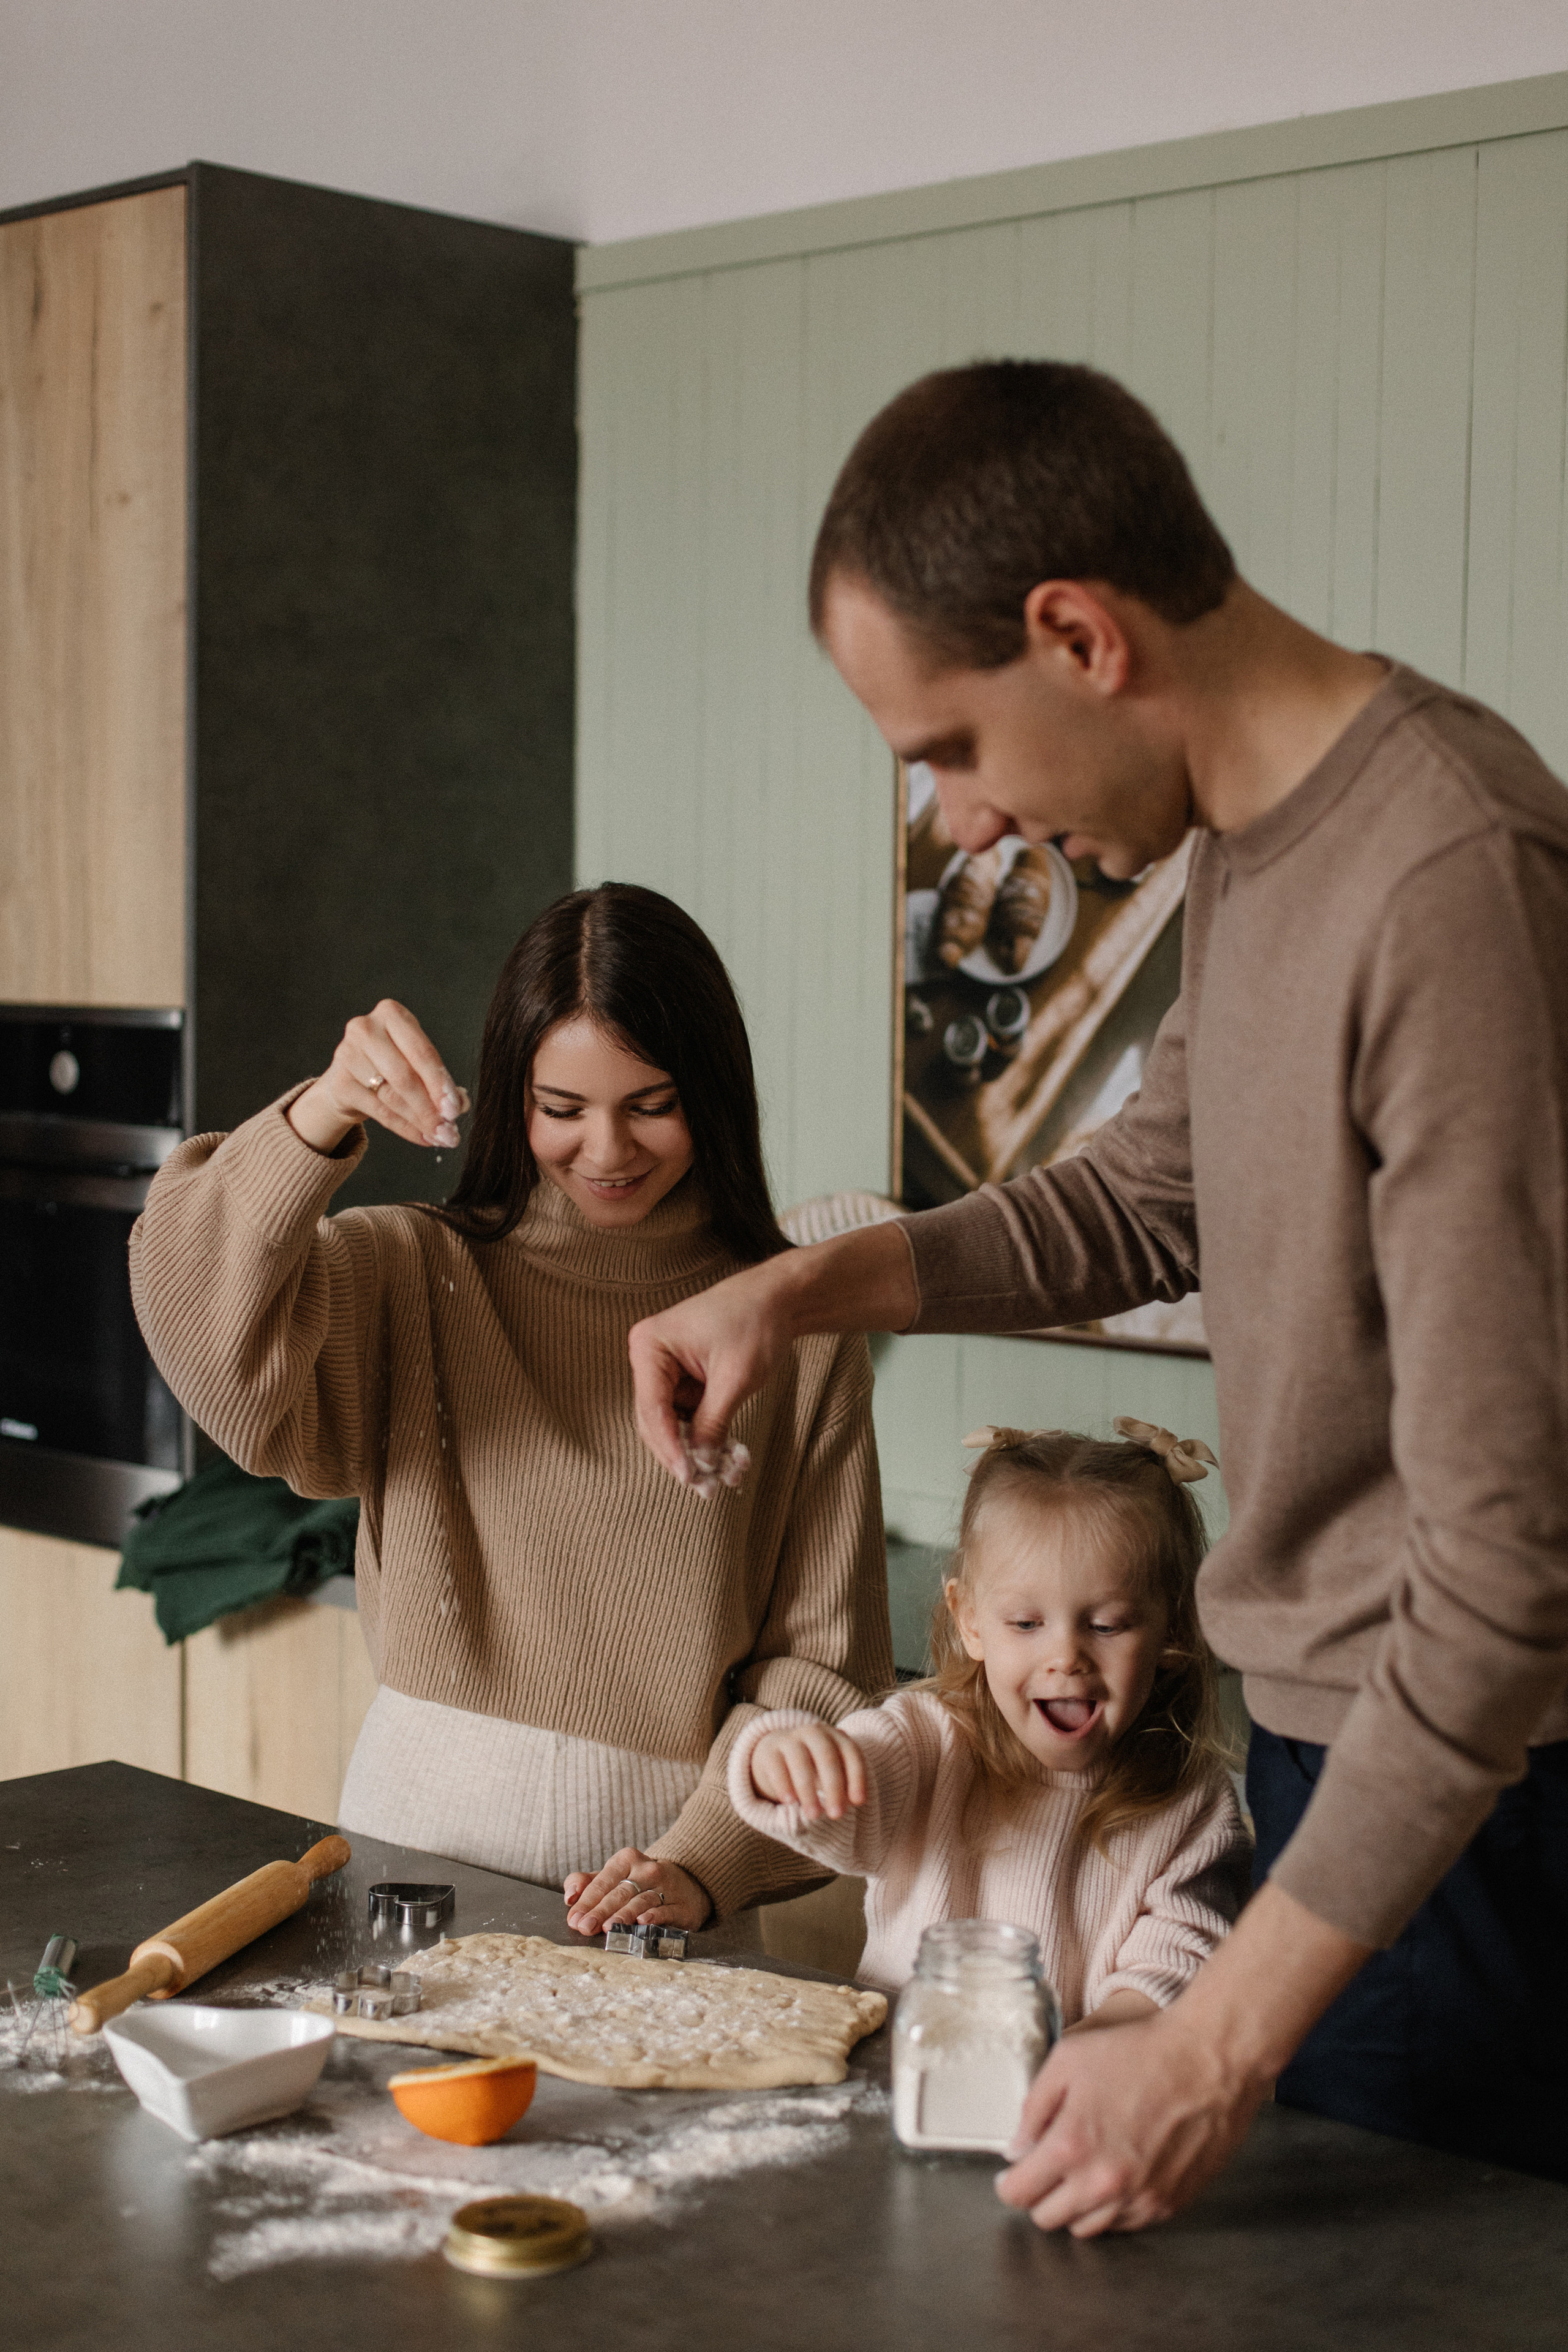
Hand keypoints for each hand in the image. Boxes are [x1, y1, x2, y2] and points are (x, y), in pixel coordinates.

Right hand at [285, 999, 469, 1155]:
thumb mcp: (417, 1062)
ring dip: (420, 1121)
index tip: (455, 1109)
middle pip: (405, 1076)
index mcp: (391, 1014)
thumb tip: (460, 1104)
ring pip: (392, 1096)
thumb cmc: (391, 1063)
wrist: (350, 1077)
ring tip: (440, 1136)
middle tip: (449, 1130)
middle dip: (430, 1107)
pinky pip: (379, 1111)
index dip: (440, 1084)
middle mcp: (365, 1028)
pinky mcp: (339, 1082)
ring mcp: (347, 1054)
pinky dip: (404, 1128)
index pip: (422, 1053)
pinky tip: (422, 1137)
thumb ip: (440, 1081)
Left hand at [563, 1848, 711, 1935]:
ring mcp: (667, 1887)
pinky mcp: (681, 1906)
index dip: (587, 1901)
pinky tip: (643, 1922)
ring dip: (624, 1914)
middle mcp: (647, 1870)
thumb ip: (585, 1883)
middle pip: (619, 1892)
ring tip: (609, 1927)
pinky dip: (654, 1916)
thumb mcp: (611, 1877)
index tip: (574, 1919)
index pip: (603, 1881)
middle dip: (600, 1911)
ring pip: (641, 1901)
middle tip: (585, 1927)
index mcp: (626, 1860)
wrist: (687, 1883)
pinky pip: (666, 1910)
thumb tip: (569, 1896)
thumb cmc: (639, 1882)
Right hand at [629, 1222, 916, 1483]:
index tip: (688, 1476)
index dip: (669, 1448)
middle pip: (656, 1422)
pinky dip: (707, 1438)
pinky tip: (729, 1457)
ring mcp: (665, 1371)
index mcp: (650, 1345)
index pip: (652, 1408)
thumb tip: (699, 1464)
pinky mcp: (684, 1381)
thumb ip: (713, 1422)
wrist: (778, 1299)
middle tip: (705, 1487)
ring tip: (726, 1475)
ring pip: (672, 1426)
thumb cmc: (755, 1323)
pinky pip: (689, 1418)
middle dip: (682, 1455)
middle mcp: (649, 1357)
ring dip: (697, 1451)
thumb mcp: (735, 1378)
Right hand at [750, 1724, 866, 1819]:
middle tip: (837, 1815)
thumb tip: (849, 1802)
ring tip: (814, 1815)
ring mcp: (790, 1739)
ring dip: (809, 1790)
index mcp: (835, 1736)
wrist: (778, 1752)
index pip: (851, 1753)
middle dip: (834, 1786)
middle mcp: (814, 1733)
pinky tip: (789, 1801)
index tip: (859, 1802)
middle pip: (827, 1756)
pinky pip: (776, 1767)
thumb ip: (842, 1785)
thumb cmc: (814, 1767)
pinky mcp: (769, 1751)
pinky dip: (784, 1784)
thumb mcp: (831, 1773)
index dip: (857, 1777)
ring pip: (801, 1762)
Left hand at [996, 2003, 1267, 2236]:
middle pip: (1048, 2218)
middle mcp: (1103, 2183)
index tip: (1011, 2175)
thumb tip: (1017, 2149)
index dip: (1008, 2183)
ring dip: (1075, 2205)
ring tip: (1084, 2170)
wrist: (1207, 2062)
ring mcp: (1138, 2199)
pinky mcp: (1167, 2205)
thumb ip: (1034, 2108)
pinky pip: (1124, 2225)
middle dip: (1039, 2195)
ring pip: (1085, 2228)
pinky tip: (1116, 2174)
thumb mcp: (1069, 2059)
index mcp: (1072, 2145)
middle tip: (1047, 2169)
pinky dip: (1112, 2207)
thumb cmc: (1139, 2053)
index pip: (1020, 2193)